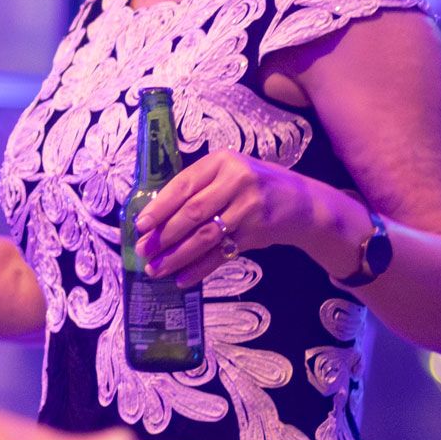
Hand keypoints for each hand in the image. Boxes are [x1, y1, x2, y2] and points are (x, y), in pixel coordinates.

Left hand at [134, 150, 353, 284]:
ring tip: (157, 269)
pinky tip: (183, 278)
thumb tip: (155, 217)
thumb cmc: (252, 186)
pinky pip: (222, 254)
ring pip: (205, 236)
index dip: (160, 207)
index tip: (141, 225)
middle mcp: (237, 181)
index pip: (184, 185)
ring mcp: (249, 207)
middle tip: (144, 251)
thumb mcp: (227, 174)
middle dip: (164, 235)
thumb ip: (198, 188)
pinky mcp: (257, 232)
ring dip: (178, 256)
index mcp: (222, 161)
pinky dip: (200, 268)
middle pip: (193, 212)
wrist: (299, 202)